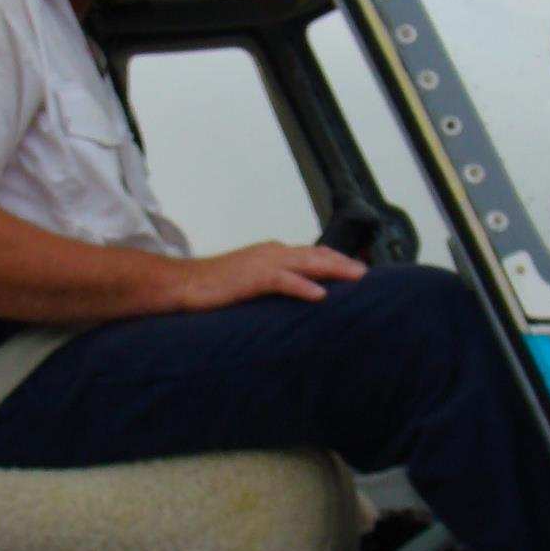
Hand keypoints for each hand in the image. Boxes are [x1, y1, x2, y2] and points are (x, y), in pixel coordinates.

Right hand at [174, 242, 366, 311]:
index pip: (311, 253)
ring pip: (307, 262)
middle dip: (343, 262)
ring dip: (334, 269)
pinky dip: (303, 286)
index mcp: (272, 253)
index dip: (335, 260)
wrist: (183, 284)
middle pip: (316, 254)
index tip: (356, 268)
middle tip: (366, 273)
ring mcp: (263, 263)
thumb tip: (292, 298)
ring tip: (356, 277)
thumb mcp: (250, 283)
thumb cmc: (213, 287)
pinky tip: (320, 295)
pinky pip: (283, 280)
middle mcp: (272, 252)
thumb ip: (272, 284)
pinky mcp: (252, 277)